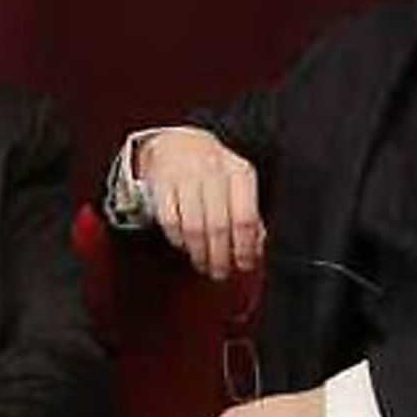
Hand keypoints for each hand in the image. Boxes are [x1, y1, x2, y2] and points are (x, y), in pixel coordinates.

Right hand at [137, 128, 263, 279]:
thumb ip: (249, 216)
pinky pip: (170, 221)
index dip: (245, 247)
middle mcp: (213, 171)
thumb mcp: (238, 186)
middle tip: (220, 273)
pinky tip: (185, 246)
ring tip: (203, 265)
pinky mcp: (160, 183)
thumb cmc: (214, 173)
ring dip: (199, 253)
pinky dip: (178, 239)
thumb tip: (256, 249)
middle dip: (220, 256)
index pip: (246, 217)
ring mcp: (184, 176)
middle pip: (219, 225)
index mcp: (239, 172)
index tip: (244, 265)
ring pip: (194, 226)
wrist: (177, 143)